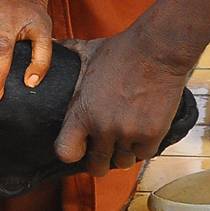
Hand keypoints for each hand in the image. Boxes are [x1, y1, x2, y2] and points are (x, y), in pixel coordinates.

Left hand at [53, 29, 194, 174]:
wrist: (156, 50)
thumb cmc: (121, 50)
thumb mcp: (88, 52)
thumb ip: (69, 52)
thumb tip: (53, 44)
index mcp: (81, 112)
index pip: (65, 152)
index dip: (71, 152)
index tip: (79, 147)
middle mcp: (102, 127)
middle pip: (96, 166)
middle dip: (99, 163)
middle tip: (104, 154)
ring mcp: (127, 133)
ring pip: (123, 162)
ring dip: (123, 154)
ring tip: (124, 140)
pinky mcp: (151, 134)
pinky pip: (143, 154)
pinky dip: (143, 147)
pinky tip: (142, 134)